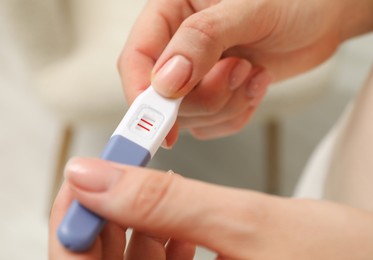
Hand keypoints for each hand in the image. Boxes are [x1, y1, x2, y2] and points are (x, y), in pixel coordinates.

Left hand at [50, 158, 372, 258]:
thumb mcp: (248, 223)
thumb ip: (164, 203)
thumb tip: (93, 175)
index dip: (75, 227)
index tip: (82, 176)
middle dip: (105, 218)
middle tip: (116, 171)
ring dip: (136, 224)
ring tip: (154, 190)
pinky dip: (162, 239)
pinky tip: (180, 221)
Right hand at [117, 0, 345, 143]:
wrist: (324, 18)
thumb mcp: (250, 8)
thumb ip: (202, 39)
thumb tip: (167, 80)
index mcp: (172, 11)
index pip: (136, 57)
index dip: (143, 93)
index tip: (162, 120)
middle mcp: (179, 46)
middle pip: (162, 96)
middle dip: (202, 97)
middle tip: (238, 71)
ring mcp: (197, 74)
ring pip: (188, 115)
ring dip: (224, 105)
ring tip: (252, 72)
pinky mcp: (216, 93)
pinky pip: (211, 124)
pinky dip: (236, 114)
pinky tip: (255, 85)